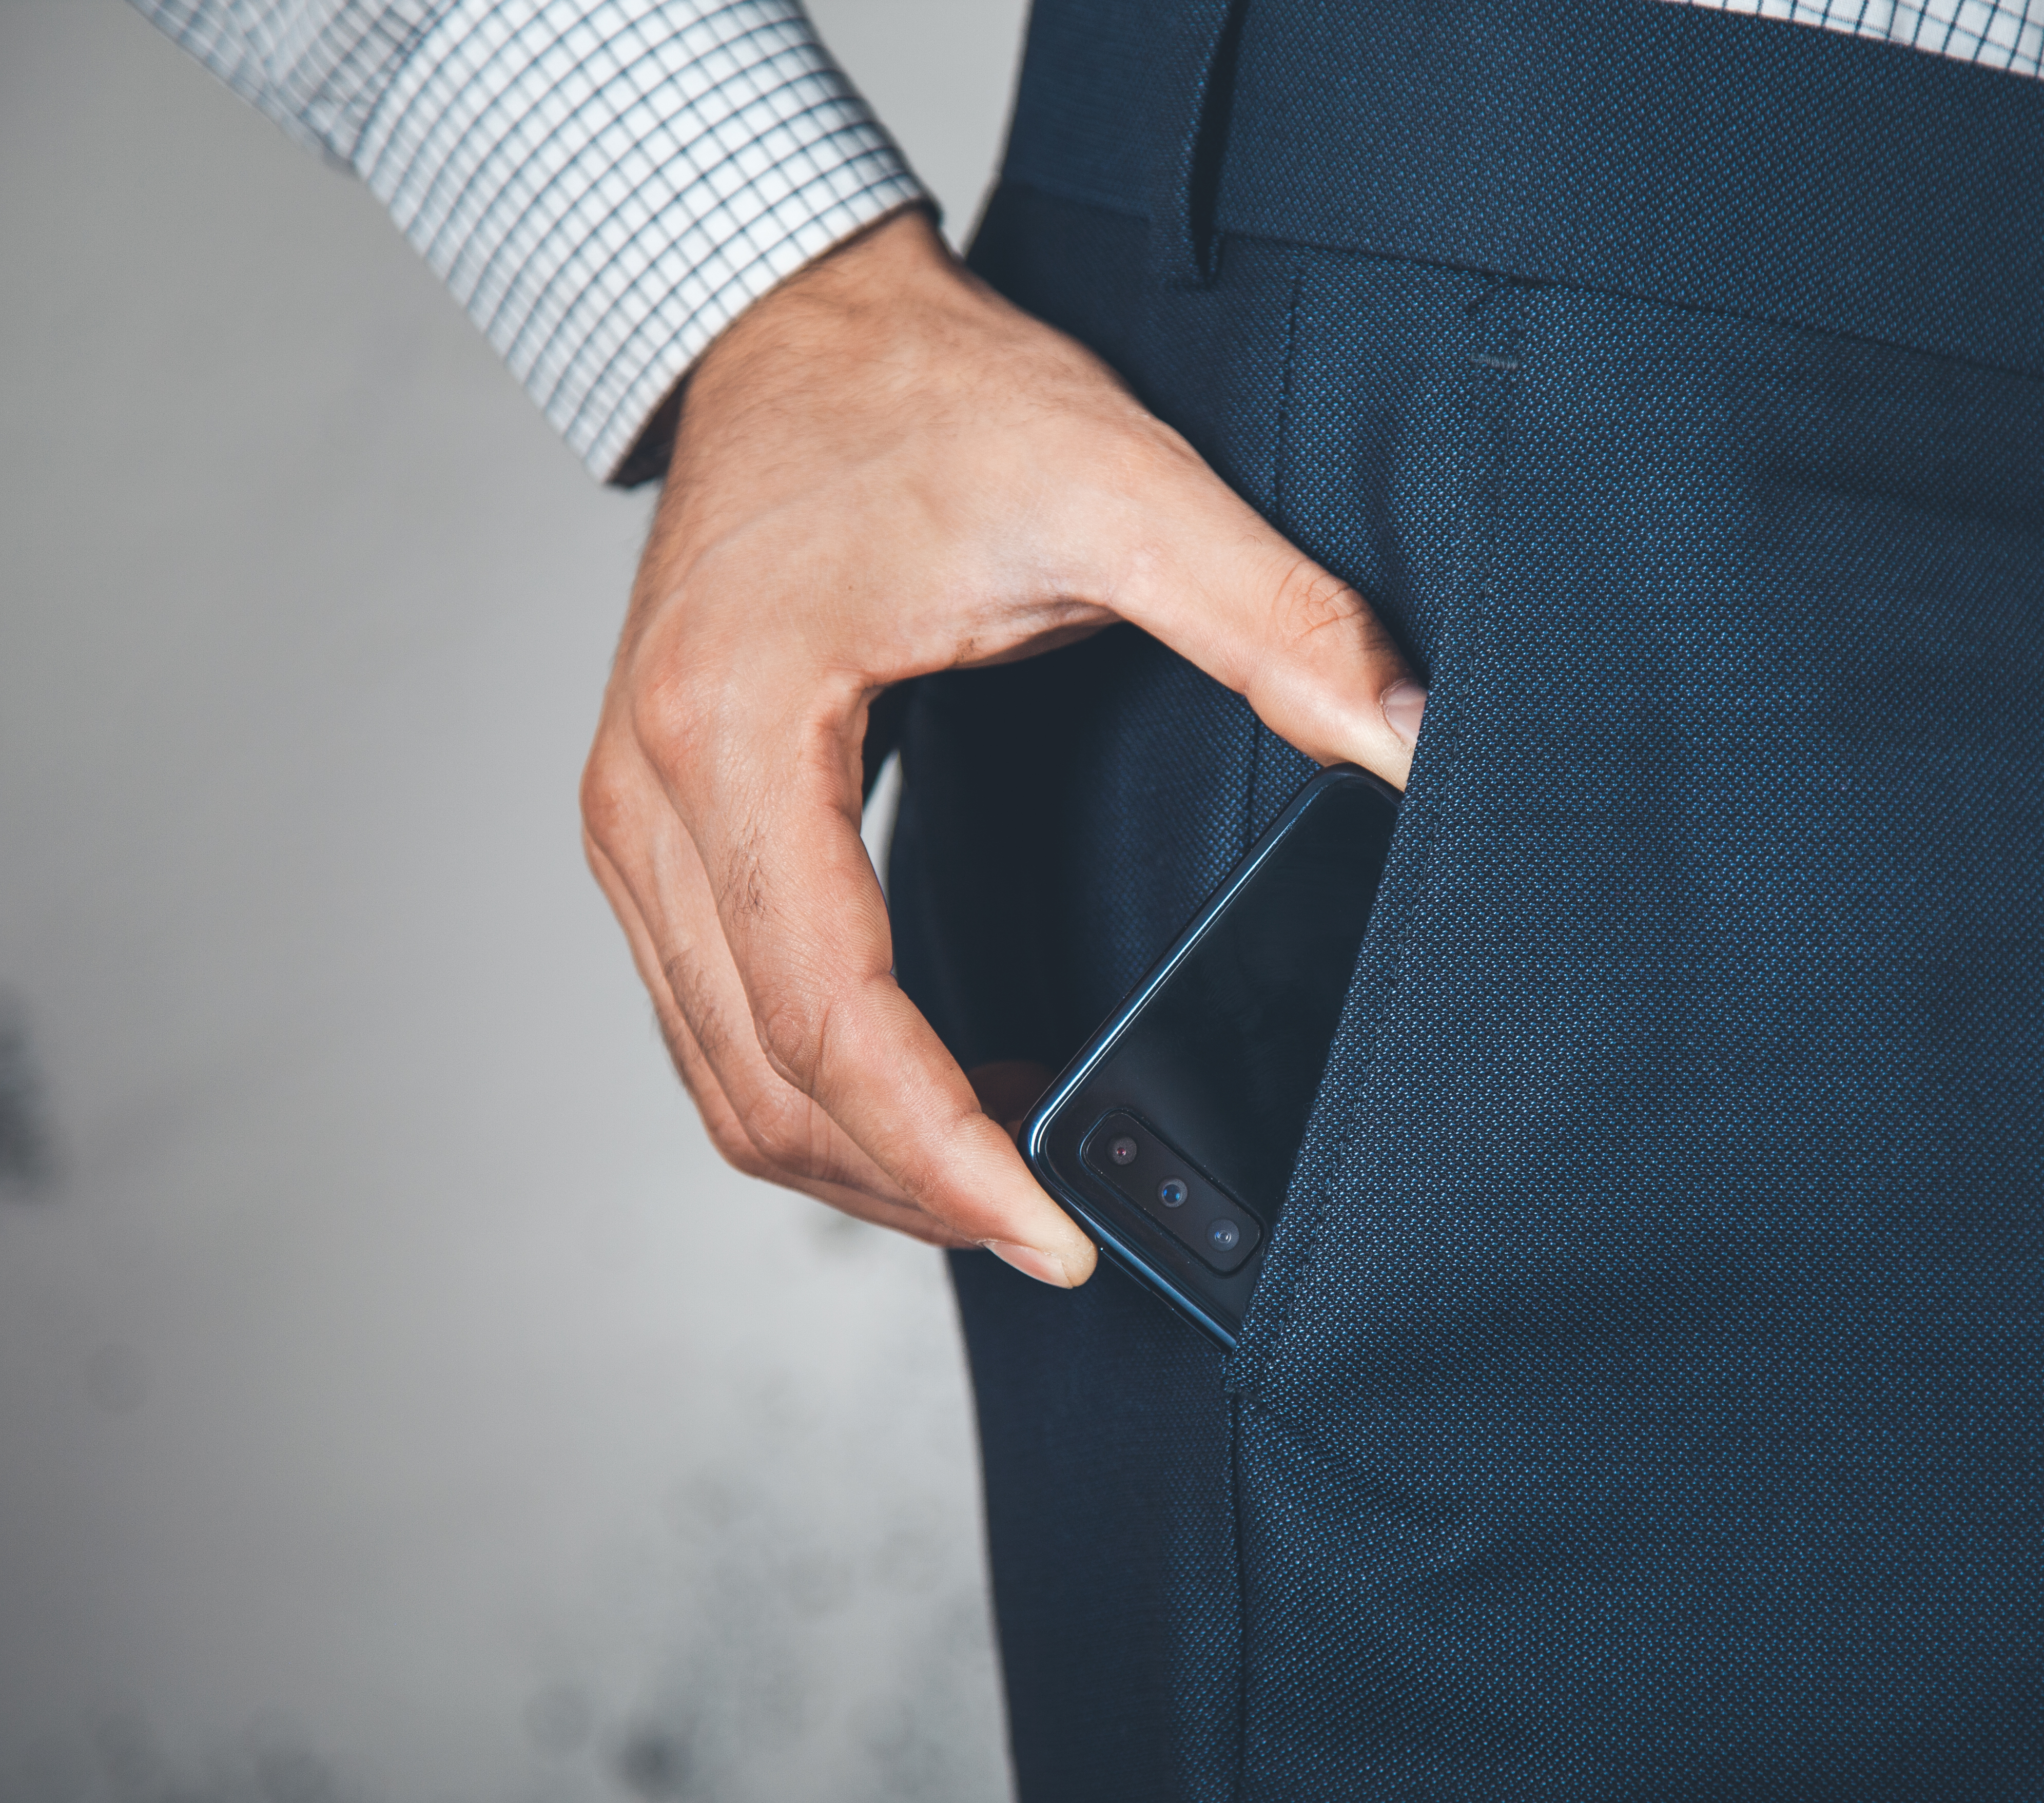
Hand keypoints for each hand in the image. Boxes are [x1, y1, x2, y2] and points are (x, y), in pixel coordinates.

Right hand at [580, 209, 1423, 1286]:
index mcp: (734, 729)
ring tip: (1009, 1178)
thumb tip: (1413, 740)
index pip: (829, 1013)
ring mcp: (630, 823)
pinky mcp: (652, 829)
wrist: (789, 326)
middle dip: (908, 1189)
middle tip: (1060, 1232)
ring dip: (857, 1159)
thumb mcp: (1118, 482)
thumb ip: (1273, 613)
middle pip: (758, 1080)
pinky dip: (817, 1091)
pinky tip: (939, 1094)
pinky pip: (713, 1019)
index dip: (943, 1153)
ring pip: (720, 1075)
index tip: (1057, 1234)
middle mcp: (645, 798)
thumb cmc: (929, 394)